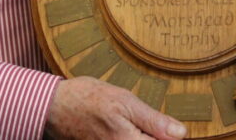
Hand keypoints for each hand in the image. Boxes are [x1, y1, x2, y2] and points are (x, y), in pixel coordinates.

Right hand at [45, 76, 186, 138]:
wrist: (54, 108)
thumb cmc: (87, 99)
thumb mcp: (124, 101)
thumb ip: (154, 121)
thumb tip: (181, 134)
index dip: (171, 137)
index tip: (172, 129)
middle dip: (154, 137)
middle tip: (151, 125)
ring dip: (142, 137)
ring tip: (135, 127)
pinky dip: (131, 139)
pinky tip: (126, 131)